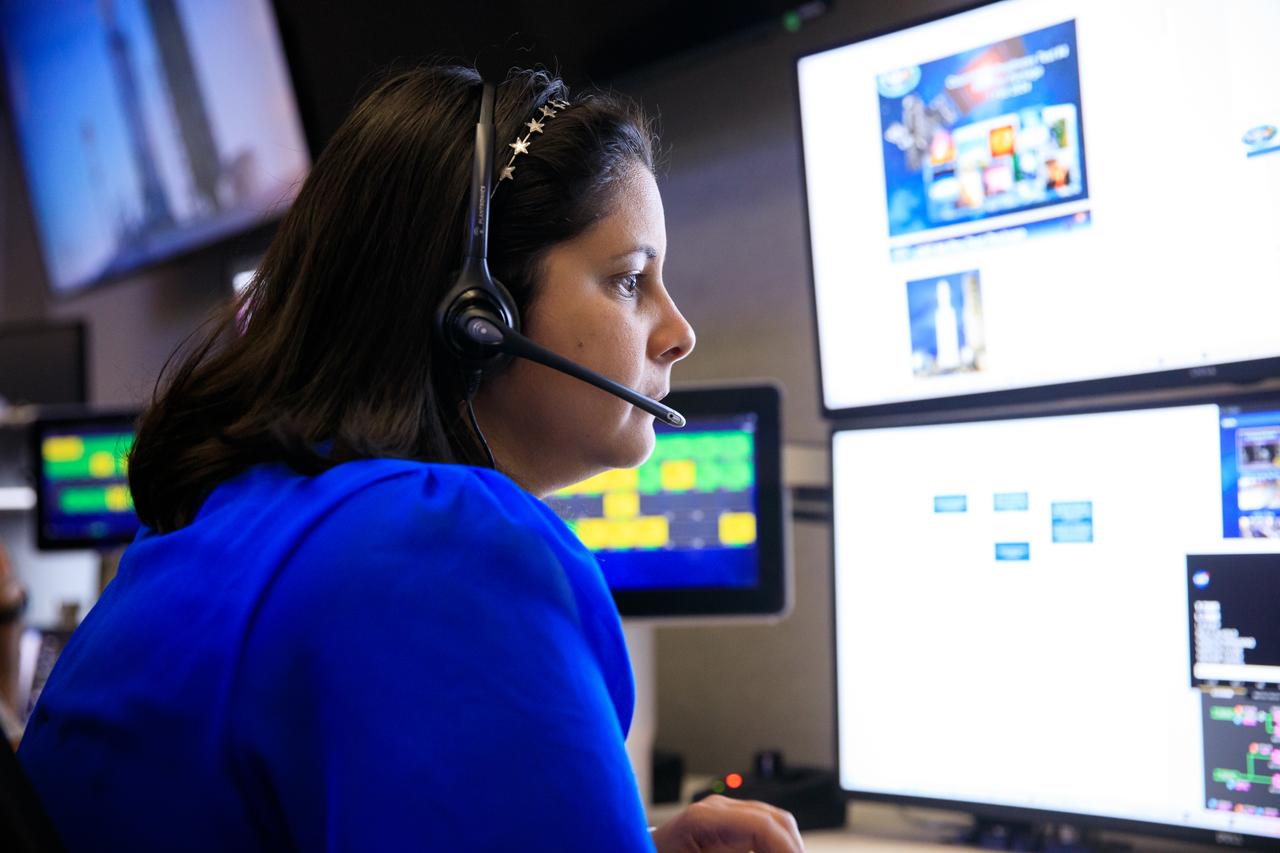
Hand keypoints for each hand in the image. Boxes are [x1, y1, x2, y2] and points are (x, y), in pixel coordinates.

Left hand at [650, 795, 803, 851]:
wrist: (626, 849)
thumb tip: (764, 851)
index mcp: (703, 819)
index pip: (764, 826)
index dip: (788, 850)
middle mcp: (715, 807)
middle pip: (777, 821)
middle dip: (792, 847)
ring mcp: (720, 812)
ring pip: (774, 824)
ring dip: (784, 846)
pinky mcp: (723, 823)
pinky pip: (760, 829)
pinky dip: (771, 846)